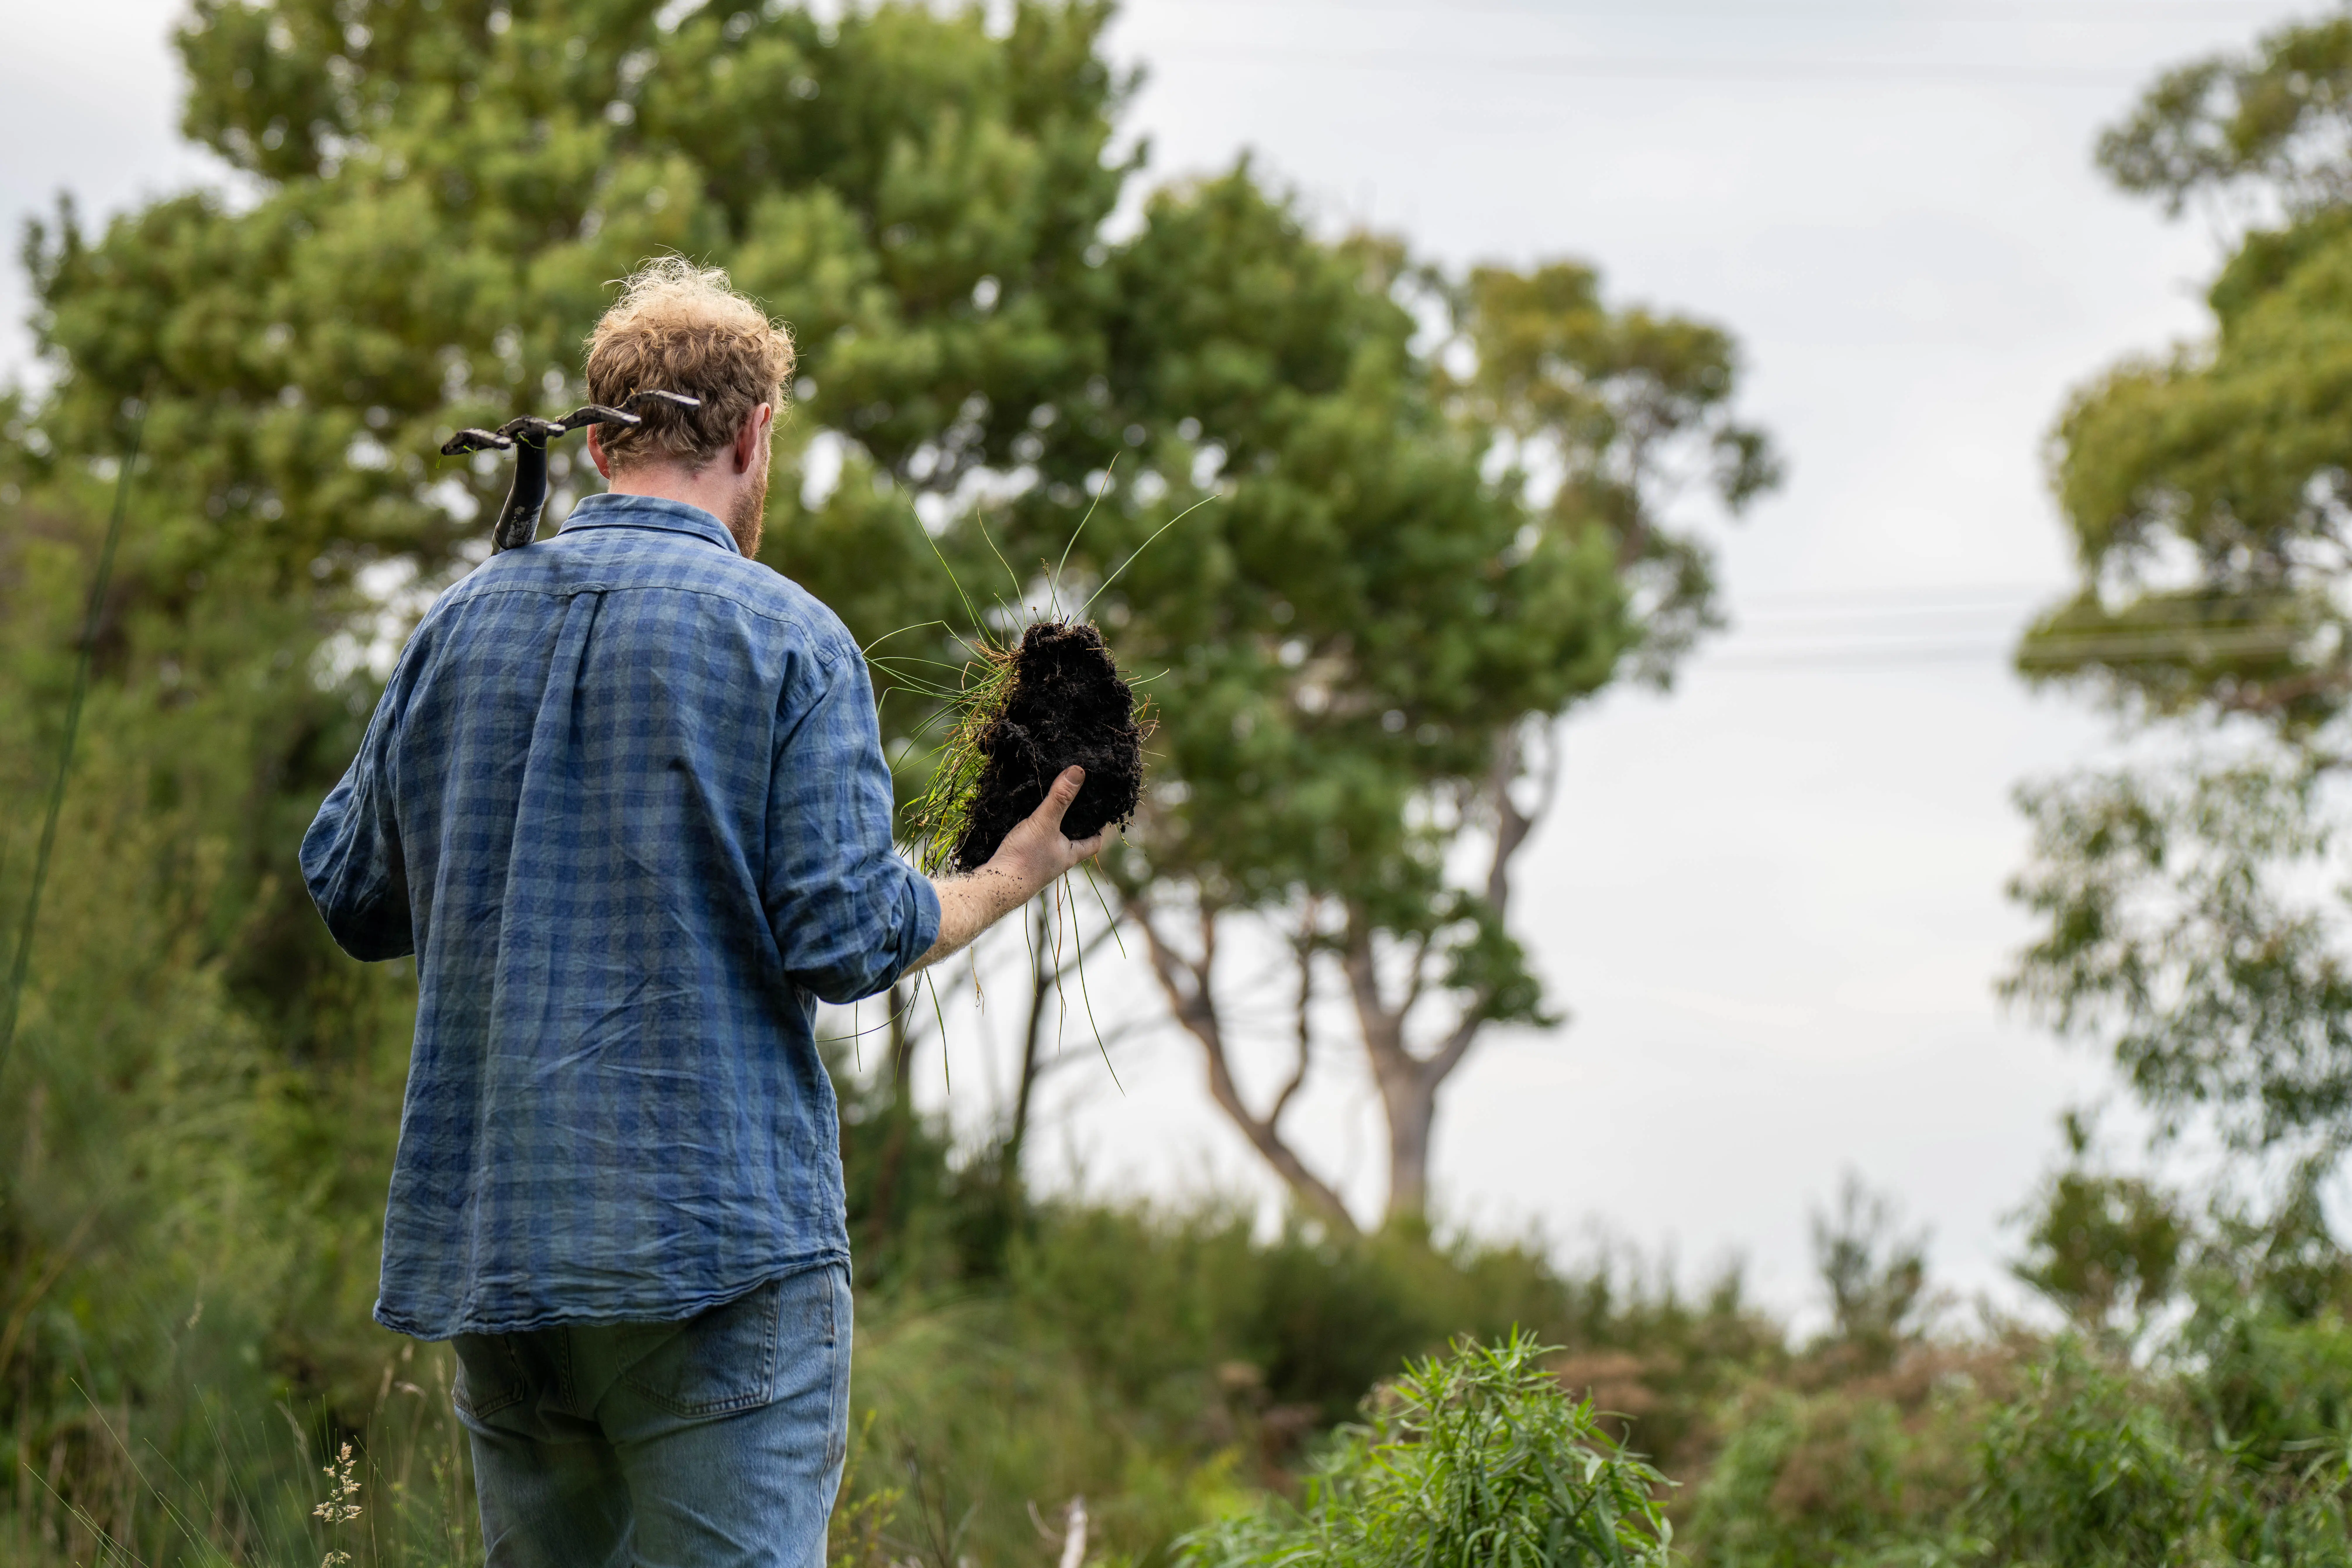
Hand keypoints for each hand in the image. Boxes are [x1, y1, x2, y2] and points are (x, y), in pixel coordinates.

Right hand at [988, 766, 1107, 899]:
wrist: (995, 887)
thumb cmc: (1025, 858)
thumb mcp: (1044, 823)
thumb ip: (1060, 798)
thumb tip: (1078, 772)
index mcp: (1070, 855)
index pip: (1094, 842)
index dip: (1099, 829)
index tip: (1101, 814)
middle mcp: (1056, 862)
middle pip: (1072, 841)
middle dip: (1073, 824)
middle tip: (1072, 803)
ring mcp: (1038, 865)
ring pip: (1050, 843)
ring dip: (1050, 828)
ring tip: (1049, 807)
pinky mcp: (1019, 864)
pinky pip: (1031, 846)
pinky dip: (1031, 834)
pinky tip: (1022, 823)